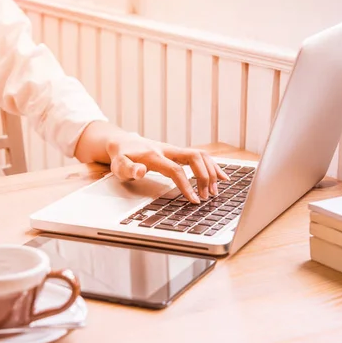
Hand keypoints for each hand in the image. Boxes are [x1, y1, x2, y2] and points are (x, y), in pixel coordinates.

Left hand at [106, 133, 228, 202]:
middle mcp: (168, 150)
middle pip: (195, 157)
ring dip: (211, 171)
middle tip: (207, 197)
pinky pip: (200, 156)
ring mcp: (175, 150)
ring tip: (216, 190)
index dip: (187, 185)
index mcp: (154, 155)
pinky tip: (222, 177)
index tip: (195, 200)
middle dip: (205, 177)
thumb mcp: (119, 165)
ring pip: (200, 155)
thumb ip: (129, 169)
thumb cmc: (122, 157)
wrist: (124, 142)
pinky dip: (212, 166)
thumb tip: (140, 171)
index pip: (175, 170)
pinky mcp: (179, 152)